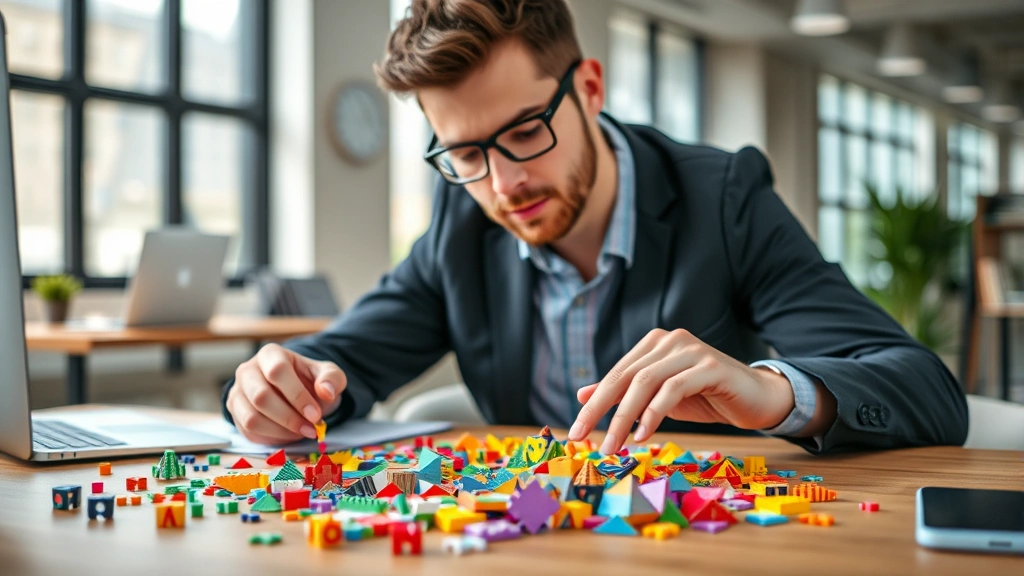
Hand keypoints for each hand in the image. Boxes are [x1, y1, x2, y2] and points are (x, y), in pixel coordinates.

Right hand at [226, 343, 345, 443]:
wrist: (294, 391)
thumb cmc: (309, 380)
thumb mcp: (328, 375)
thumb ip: (331, 379)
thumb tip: (326, 392)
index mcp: (270, 354)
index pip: (277, 371)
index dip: (297, 395)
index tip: (316, 415)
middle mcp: (247, 370)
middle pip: (260, 397)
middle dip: (288, 418)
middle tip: (310, 429)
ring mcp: (237, 392)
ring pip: (251, 418)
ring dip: (280, 431)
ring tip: (302, 432)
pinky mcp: (234, 412)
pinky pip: (248, 431)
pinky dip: (271, 438)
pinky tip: (289, 434)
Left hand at [567, 328, 794, 453]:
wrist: (755, 399)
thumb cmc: (705, 396)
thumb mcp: (658, 397)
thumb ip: (624, 394)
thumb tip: (582, 396)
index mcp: (654, 344)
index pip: (616, 374)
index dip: (594, 403)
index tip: (576, 432)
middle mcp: (670, 340)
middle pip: (626, 377)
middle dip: (602, 411)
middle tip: (585, 439)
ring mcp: (691, 350)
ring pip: (646, 383)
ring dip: (624, 417)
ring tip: (614, 445)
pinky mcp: (710, 366)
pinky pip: (673, 389)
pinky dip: (654, 413)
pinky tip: (644, 435)